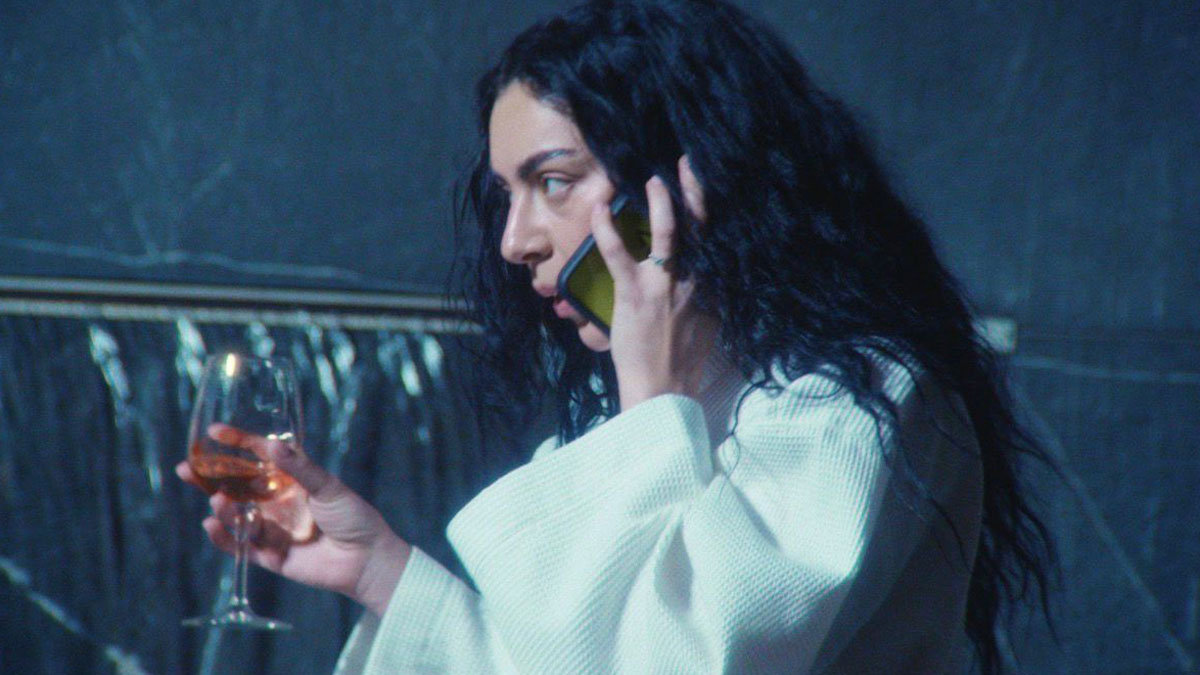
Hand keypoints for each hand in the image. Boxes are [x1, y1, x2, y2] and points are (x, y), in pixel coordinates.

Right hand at [177, 425, 408, 616]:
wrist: (366, 559)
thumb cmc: (353, 517)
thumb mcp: (328, 487)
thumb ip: (299, 468)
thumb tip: (271, 445)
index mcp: (291, 480)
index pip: (258, 457)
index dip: (237, 444)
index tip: (215, 431)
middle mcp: (276, 502)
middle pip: (236, 486)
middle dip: (211, 477)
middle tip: (186, 467)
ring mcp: (271, 528)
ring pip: (236, 515)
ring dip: (222, 507)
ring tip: (217, 500)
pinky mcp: (269, 555)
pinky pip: (239, 546)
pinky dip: (224, 537)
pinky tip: (212, 525)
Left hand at [589, 155, 718, 409]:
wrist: (664, 390)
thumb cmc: (683, 361)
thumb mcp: (707, 323)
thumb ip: (706, 294)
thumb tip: (701, 275)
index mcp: (712, 287)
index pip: (715, 239)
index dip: (712, 209)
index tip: (709, 182)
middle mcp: (696, 281)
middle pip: (702, 228)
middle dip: (697, 192)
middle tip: (689, 163)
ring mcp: (666, 286)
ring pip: (670, 234)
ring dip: (662, 203)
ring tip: (653, 179)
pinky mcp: (637, 295)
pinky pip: (620, 255)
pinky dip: (608, 230)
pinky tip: (599, 209)